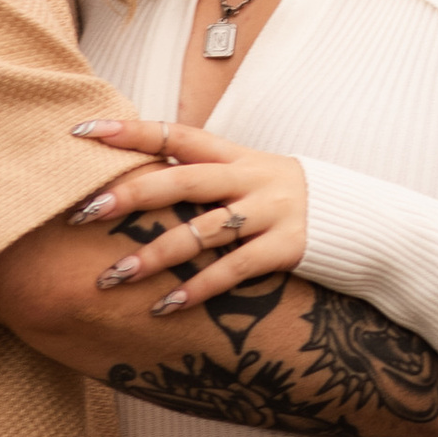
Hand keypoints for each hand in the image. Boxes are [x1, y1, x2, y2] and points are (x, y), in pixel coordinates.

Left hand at [68, 113, 307, 315]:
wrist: (355, 219)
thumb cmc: (279, 198)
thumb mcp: (245, 174)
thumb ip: (199, 173)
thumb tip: (136, 174)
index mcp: (233, 154)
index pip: (175, 132)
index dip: (130, 131)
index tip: (82, 131)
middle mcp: (249, 177)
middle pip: (182, 179)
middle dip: (131, 195)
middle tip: (85, 213)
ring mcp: (268, 211)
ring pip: (202, 231)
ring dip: (154, 255)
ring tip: (114, 275)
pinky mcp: (285, 247)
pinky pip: (233, 269)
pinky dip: (197, 288)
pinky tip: (165, 305)